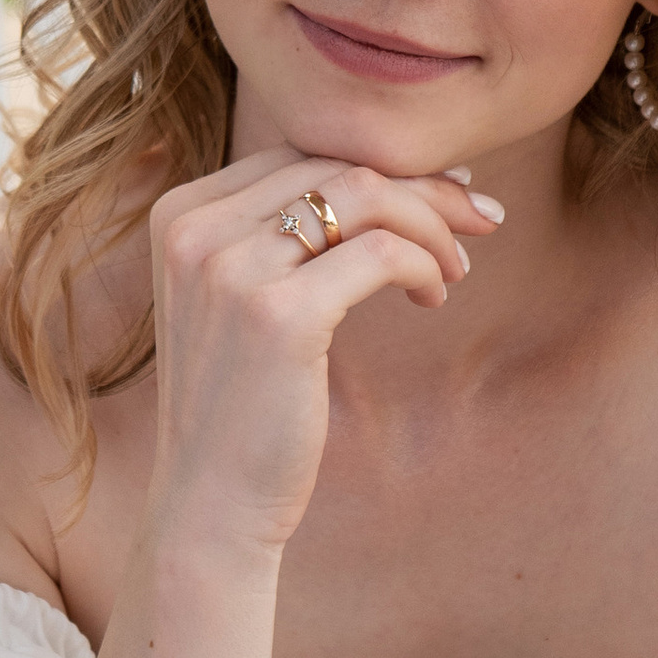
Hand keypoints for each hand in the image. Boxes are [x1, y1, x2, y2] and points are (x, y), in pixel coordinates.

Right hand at [145, 150, 499, 555]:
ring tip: (458, 267)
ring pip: (366, 196)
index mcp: (179, 214)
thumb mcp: (241, 298)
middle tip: (479, 219)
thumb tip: (383, 176)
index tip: (440, 192)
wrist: (209, 505)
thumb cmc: (241, 404)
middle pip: (336, 165)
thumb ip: (280, 233)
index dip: (379, 165)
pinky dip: (425, 265)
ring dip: (432, 224)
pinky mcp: (279, 314)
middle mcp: (194, 229)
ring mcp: (231, 269)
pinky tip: (434, 298)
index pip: (299, 152)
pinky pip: (383, 253)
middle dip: (422, 187)